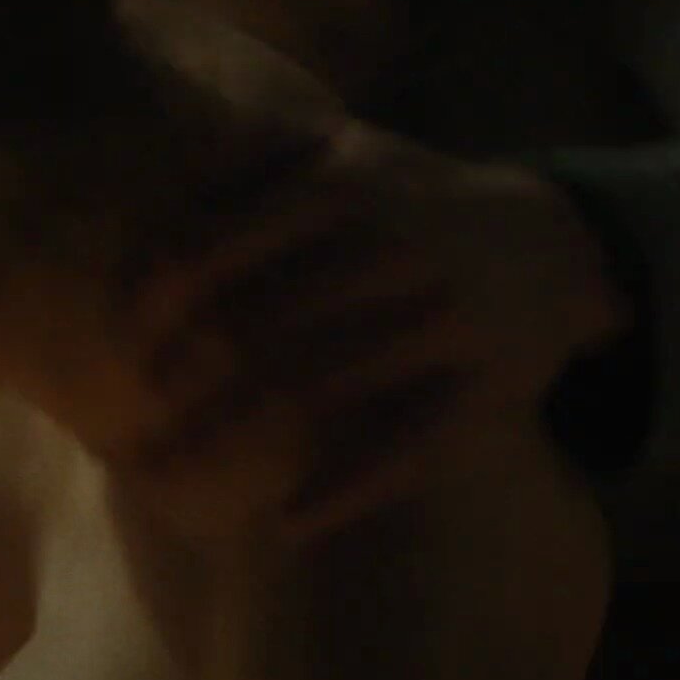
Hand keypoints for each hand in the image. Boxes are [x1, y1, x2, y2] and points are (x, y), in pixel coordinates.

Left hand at [132, 118, 629, 538]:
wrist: (560, 243)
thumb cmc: (418, 203)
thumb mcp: (347, 156)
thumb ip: (254, 164)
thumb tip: (151, 203)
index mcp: (343, 189)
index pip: (213, 252)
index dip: (151, 307)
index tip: (120, 347)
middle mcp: (392, 251)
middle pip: (252, 333)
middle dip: (179, 390)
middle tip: (135, 432)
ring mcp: (442, 322)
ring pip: (314, 396)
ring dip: (231, 446)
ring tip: (169, 484)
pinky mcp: (484, 387)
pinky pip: (406, 450)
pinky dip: (342, 492)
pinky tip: (286, 523)